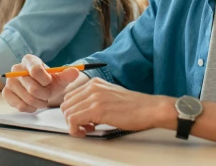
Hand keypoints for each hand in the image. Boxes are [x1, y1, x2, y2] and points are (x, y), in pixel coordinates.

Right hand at [2, 54, 86, 112]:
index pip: (36, 70)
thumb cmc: (49, 82)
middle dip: (45, 95)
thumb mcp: (60, 78)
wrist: (40, 89)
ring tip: (42, 99)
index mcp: (29, 60)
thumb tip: (76, 71)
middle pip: (32, 87)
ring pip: (27, 98)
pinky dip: (30, 108)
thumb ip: (68, 75)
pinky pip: (19, 105)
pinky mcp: (6, 93)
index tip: (49, 82)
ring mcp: (10, 81)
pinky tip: (33, 105)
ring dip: (38, 102)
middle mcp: (16, 68)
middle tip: (47, 95)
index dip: (46, 80)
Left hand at [61, 78, 175, 136]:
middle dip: (71, 118)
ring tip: (88, 129)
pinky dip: (76, 130)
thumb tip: (82, 112)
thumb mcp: (110, 96)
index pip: (70, 96)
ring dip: (74, 125)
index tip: (82, 119)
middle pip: (66, 104)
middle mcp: (92, 87)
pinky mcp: (97, 109)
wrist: (149, 109)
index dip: (73, 111)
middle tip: (85, 126)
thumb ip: (95, 99)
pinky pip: (73, 120)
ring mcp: (94, 97)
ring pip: (68, 113)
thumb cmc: (134, 106)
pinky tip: (87, 131)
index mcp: (95, 83)